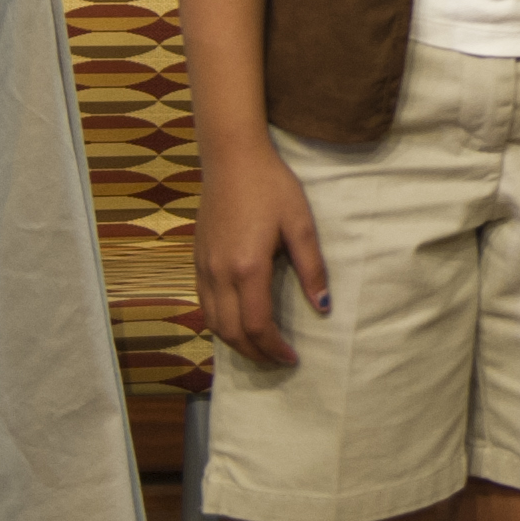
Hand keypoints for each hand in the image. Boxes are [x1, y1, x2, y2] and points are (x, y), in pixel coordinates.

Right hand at [196, 128, 327, 366]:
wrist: (233, 159)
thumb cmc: (272, 187)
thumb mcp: (301, 224)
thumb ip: (312, 268)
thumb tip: (323, 307)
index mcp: (247, 268)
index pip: (256, 325)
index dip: (274, 348)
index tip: (293, 358)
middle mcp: (219, 274)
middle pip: (230, 332)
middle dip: (254, 353)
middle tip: (278, 361)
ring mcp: (203, 268)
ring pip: (212, 322)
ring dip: (235, 341)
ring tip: (260, 348)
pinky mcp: (196, 259)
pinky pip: (205, 304)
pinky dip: (220, 323)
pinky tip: (238, 321)